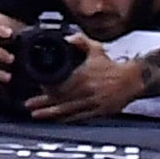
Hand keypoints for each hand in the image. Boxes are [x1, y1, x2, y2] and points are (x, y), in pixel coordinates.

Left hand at [32, 43, 155, 123]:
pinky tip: (56, 121)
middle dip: (43, 103)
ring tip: (37, 115)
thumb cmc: (112, 66)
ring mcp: (92, 103)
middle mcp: (86, 91)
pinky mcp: (98, 112)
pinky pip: (79, 117)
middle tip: (28, 105)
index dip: (47, 89)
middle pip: (60, 100)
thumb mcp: (96, 49)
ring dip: (51, 113)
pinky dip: (66, 119)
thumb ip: (81, 41)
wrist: (131, 80)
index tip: (36, 89)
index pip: (61, 85)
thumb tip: (67, 37)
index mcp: (84, 77)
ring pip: (67, 110)